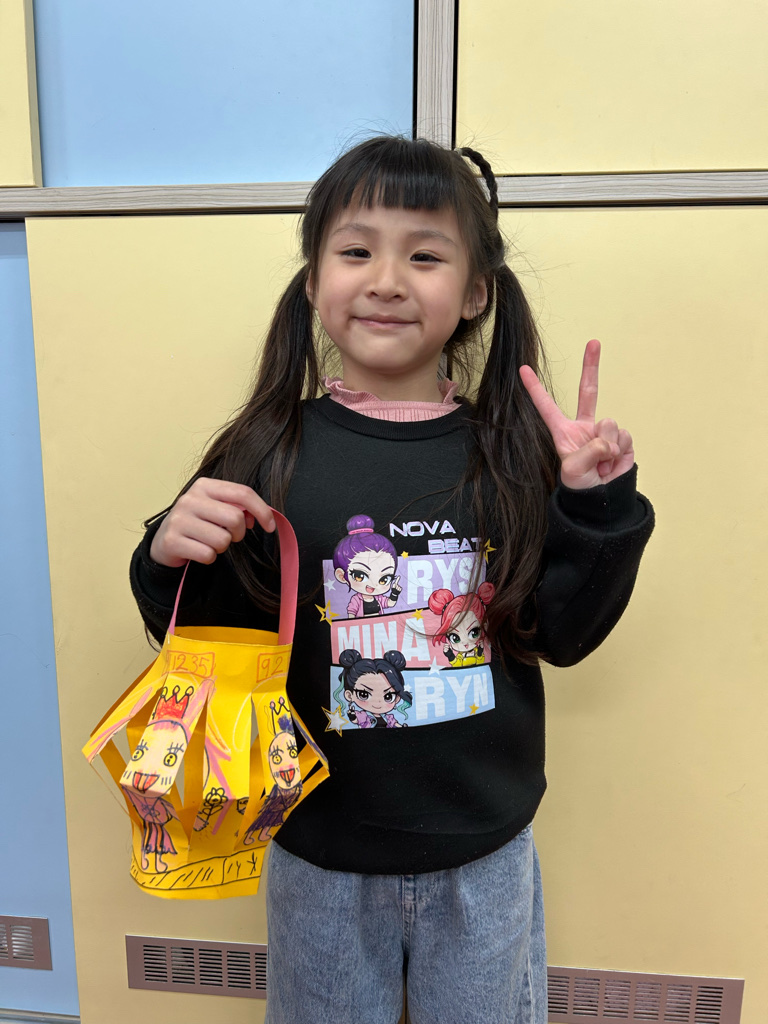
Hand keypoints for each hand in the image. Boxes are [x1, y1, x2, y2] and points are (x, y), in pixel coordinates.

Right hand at [149, 478, 274, 566]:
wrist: (164, 541)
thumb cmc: (198, 523)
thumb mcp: (215, 507)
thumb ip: (237, 507)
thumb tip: (261, 517)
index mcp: (204, 485)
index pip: (243, 493)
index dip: (263, 511)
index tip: (270, 526)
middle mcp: (190, 499)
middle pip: (235, 518)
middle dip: (239, 533)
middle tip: (230, 536)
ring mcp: (179, 519)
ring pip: (222, 539)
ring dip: (222, 547)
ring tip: (209, 542)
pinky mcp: (172, 541)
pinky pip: (208, 555)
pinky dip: (209, 558)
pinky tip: (198, 551)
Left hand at [519, 339, 633, 488]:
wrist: (602, 500)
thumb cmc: (581, 487)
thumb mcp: (574, 471)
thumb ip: (589, 451)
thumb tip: (608, 438)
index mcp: (563, 432)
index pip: (546, 407)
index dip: (535, 388)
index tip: (522, 369)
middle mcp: (584, 427)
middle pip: (588, 391)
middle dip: (591, 365)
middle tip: (593, 341)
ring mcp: (604, 431)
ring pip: (610, 425)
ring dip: (608, 448)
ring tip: (601, 465)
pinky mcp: (622, 440)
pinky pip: (625, 437)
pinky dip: (620, 453)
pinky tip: (613, 465)